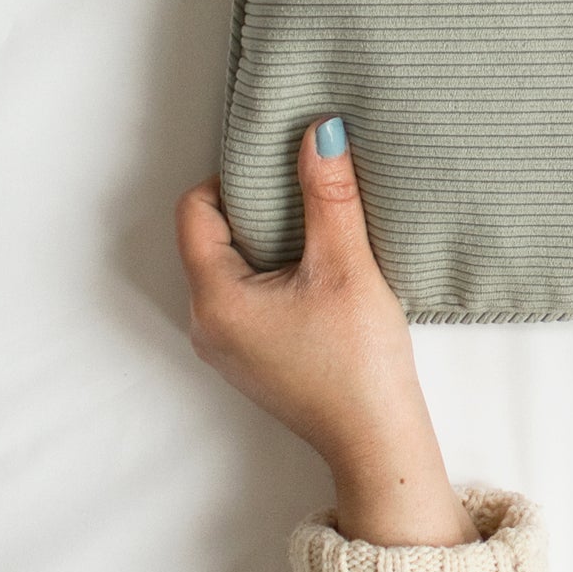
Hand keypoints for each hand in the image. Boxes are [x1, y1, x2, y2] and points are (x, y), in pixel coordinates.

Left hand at [176, 118, 477, 545]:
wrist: (376, 440)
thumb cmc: (357, 361)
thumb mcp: (346, 266)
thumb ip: (329, 195)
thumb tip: (320, 131)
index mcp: (215, 299)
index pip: (195, 211)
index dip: (234, 177)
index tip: (282, 164)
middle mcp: (207, 323)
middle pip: (210, 236)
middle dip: (255, 204)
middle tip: (304, 185)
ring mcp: (227, 344)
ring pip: (231, 265)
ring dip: (269, 237)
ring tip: (318, 223)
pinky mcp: (253, 356)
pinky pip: (247, 293)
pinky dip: (276, 268)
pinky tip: (320, 267)